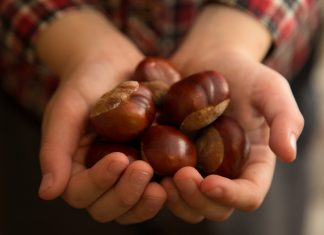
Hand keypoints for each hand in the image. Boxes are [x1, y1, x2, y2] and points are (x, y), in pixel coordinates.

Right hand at [35, 9, 166, 223]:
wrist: (112, 64)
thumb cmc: (84, 83)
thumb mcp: (66, 110)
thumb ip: (55, 150)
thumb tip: (47, 193)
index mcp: (76, 169)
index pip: (81, 192)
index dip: (99, 182)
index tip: (119, 159)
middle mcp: (102, 178)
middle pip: (109, 208)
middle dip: (126, 195)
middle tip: (144, 170)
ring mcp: (127, 174)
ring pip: (134, 206)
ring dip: (147, 202)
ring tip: (164, 183)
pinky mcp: (151, 165)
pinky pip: (158, 187)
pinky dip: (169, 189)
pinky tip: (182, 176)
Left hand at [160, 50, 302, 222]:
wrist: (208, 59)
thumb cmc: (243, 72)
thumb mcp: (270, 88)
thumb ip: (285, 118)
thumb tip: (289, 154)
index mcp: (251, 163)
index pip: (248, 195)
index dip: (231, 196)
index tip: (208, 182)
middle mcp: (224, 171)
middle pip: (214, 207)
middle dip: (197, 199)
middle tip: (179, 176)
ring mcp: (198, 167)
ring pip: (187, 202)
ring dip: (174, 199)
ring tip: (160, 178)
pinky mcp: (173, 158)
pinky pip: (164, 182)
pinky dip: (154, 183)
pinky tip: (142, 166)